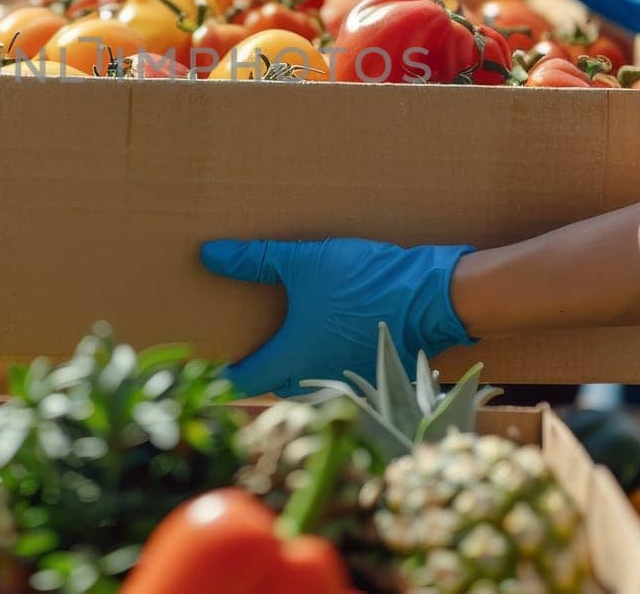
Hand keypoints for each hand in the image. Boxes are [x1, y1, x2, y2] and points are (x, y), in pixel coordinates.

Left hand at [200, 237, 474, 397]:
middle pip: (276, 385)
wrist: (431, 297)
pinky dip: (326, 364)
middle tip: (247, 349)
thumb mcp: (305, 261)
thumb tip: (208, 255)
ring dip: (295, 370)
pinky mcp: (372, 372)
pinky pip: (338, 375)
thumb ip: (256, 260)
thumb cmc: (363, 281)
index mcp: (293, 356)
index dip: (225, 375)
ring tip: (287, 343)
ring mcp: (347, 379)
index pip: (245, 379)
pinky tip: (330, 339)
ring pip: (309, 383)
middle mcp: (316, 377)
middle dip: (261, 372)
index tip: (213, 366)